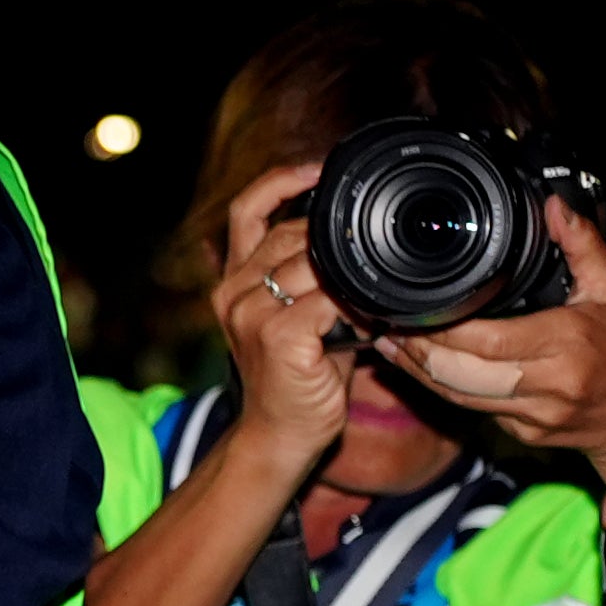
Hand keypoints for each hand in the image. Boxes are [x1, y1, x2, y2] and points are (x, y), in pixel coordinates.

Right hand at [205, 159, 357, 489]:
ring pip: (312, 263)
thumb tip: (358, 246)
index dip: (285, 182)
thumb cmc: (299, 378)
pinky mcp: (276, 336)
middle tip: (370, 261)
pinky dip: (354, 305)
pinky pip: (327, 300)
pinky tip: (368, 317)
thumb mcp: (301, 317)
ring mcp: (250, 313)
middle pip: (292, 234)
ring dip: (351, 277)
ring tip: (372, 297)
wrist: (281, 435)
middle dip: (336, 242)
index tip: (320, 170)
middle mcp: (233, 290)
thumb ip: (314, 277)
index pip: (250, 210)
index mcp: (232, 279)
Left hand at [374, 199, 605, 512]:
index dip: (444, 327)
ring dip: (416, 371)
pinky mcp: (520, 433)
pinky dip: (439, 386)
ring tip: (387, 343)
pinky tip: (416, 366)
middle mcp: (548, 383)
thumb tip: (553, 205)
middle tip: (389, 323)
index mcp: (567, 343)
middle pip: (460, 372)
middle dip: (418, 350)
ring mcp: (532, 413)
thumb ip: (583, 245)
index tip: (416, 307)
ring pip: (457, 395)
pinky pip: (469, 408)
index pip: (488, 340)